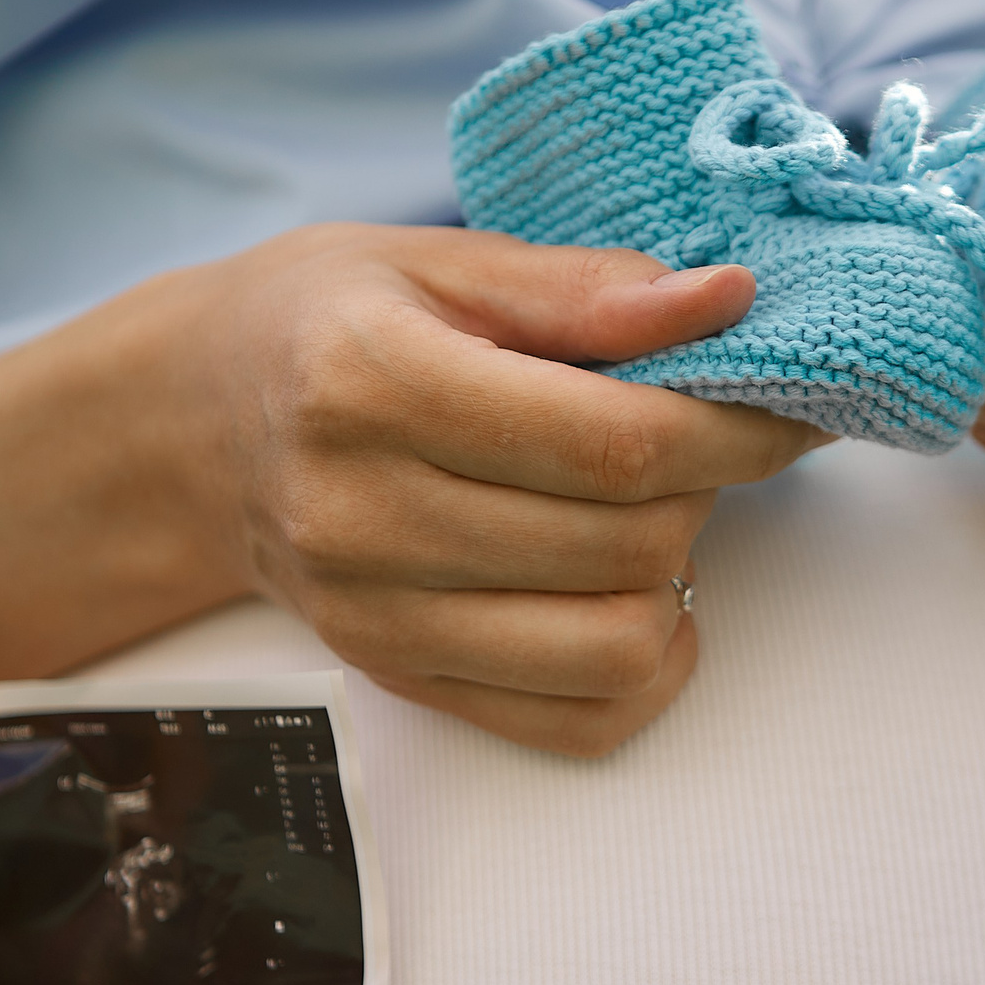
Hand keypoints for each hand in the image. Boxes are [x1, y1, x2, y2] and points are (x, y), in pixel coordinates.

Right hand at [0, 224, 818, 757]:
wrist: (193, 428)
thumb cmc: (323, 323)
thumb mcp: (435, 261)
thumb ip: (584, 288)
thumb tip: (728, 302)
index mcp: (370, 381)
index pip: (608, 440)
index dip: (735, 426)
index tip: (790, 399)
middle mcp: (363, 513)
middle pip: (625, 540)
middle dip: (710, 486)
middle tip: (704, 434)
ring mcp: (378, 615)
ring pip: (614, 643)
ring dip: (676, 576)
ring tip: (651, 510)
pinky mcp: (400, 679)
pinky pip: (574, 722)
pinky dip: (640, 668)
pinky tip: (626, 594)